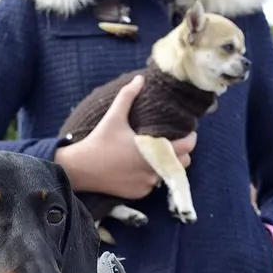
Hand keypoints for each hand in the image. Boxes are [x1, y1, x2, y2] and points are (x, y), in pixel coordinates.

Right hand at [54, 75, 196, 198]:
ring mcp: (147, 184)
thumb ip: (128, 96)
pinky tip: (139, 169)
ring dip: (165, 166)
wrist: (81, 169)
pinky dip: (150, 178)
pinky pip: (153, 185)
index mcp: (152, 150)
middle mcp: (153, 170)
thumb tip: (139, 78)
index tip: (188, 133)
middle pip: (182, 163)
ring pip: (167, 175)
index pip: (187, 147)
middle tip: (170, 144)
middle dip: (180, 154)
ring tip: (154, 156)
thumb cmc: (99, 141)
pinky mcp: (139, 194)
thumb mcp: (114, 117)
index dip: (191, 138)